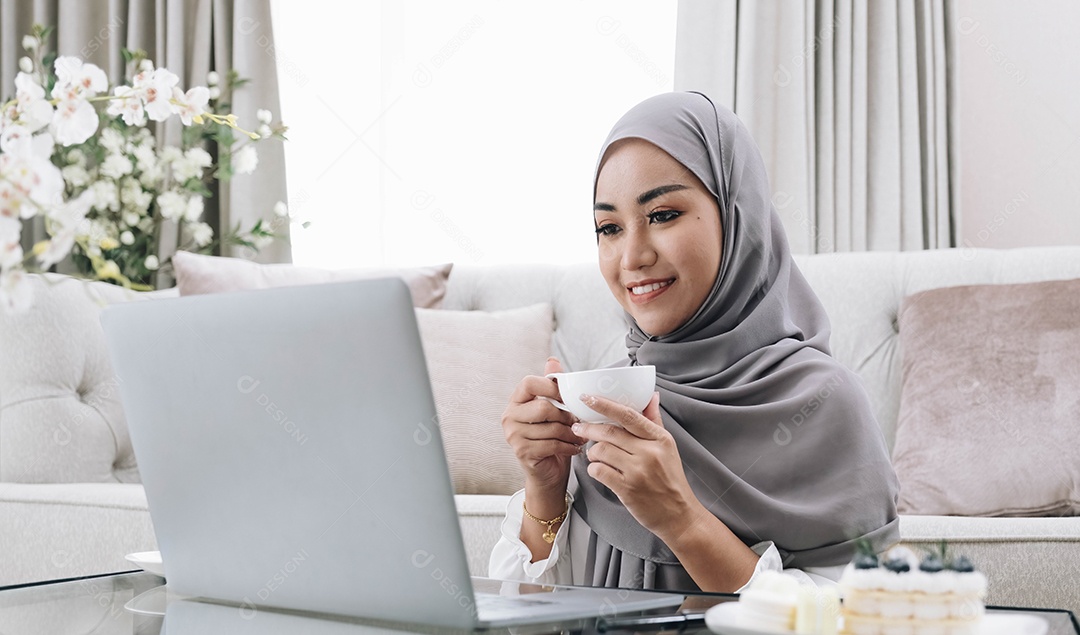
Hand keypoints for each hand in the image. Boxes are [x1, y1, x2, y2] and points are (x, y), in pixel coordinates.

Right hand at [502, 357, 584, 493]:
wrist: (548, 473)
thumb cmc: (552, 439)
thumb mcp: (554, 411)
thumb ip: (551, 387)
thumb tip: (552, 361)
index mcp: (516, 401)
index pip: (529, 383)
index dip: (551, 387)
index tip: (567, 396)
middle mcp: (509, 417)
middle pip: (543, 407)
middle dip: (566, 415)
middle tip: (577, 422)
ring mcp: (513, 435)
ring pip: (551, 427)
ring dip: (571, 433)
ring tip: (579, 436)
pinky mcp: (522, 452)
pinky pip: (552, 444)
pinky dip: (568, 446)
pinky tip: (574, 447)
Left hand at [571, 392, 700, 539]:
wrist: (678, 514)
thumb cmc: (670, 479)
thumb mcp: (667, 447)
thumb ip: (655, 421)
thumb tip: (652, 395)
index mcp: (659, 438)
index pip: (628, 414)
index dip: (604, 404)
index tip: (587, 398)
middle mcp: (650, 452)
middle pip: (609, 432)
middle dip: (588, 428)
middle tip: (578, 427)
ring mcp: (638, 471)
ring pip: (600, 451)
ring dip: (591, 451)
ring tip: (594, 454)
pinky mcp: (627, 489)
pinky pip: (599, 471)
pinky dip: (593, 469)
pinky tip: (598, 470)